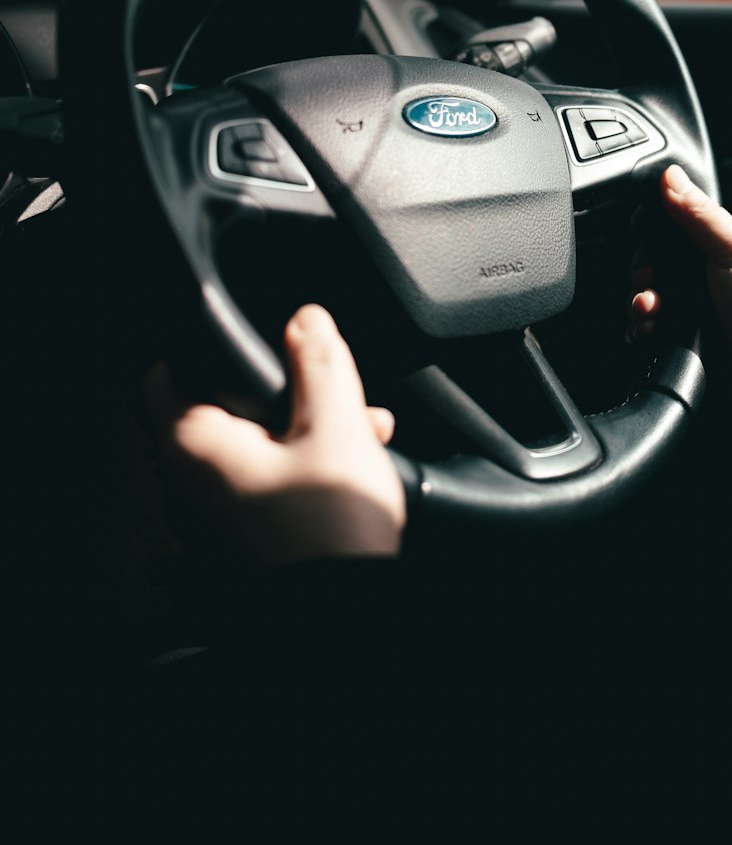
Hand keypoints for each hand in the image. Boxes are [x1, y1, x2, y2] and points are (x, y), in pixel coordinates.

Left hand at [144, 304, 405, 562]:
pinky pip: (258, 491)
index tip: (255, 342)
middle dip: (281, 394)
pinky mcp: (235, 550)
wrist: (343, 618)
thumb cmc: (329, 533)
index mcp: (193, 446)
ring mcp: (208, 524)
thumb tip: (306, 319)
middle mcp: (185, 487)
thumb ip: (320, 363)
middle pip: (218, 410)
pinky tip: (346, 470)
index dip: (208, 347)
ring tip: (360, 432)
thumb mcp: (336, 427)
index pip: (165, 372)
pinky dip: (294, 473)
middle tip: (331, 392)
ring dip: (299, 433)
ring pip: (246, 452)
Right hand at [630, 165, 731, 371]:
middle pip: (646, 263)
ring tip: (650, 313)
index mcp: (707, 245)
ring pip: (640, 296)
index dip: (647, 236)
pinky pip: (642, 329)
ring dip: (637, 304)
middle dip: (640, 275)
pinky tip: (648, 332)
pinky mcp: (677, 335)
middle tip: (651, 286)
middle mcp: (693, 272)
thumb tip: (671, 175)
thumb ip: (701, 215)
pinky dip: (637, 330)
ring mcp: (684, 304)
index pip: (663, 229)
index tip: (648, 248)